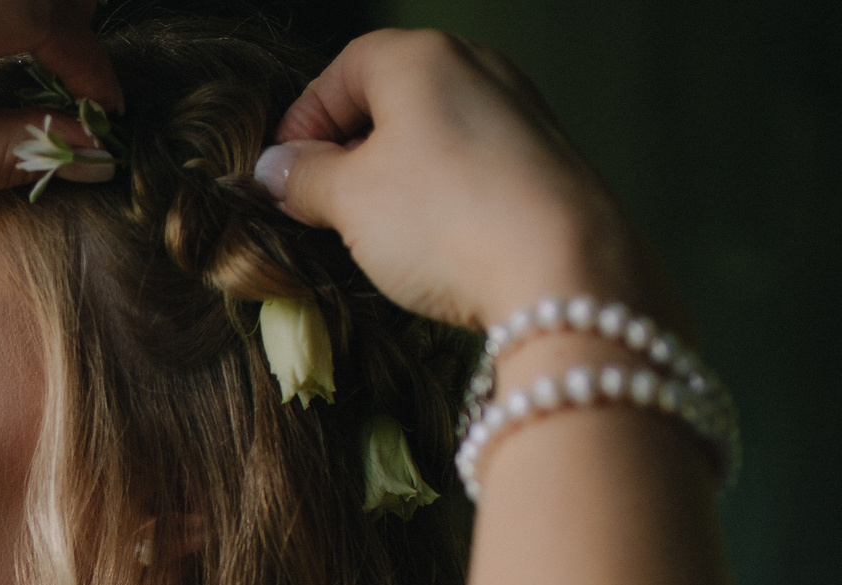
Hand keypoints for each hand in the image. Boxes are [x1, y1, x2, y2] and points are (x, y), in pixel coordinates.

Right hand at [251, 30, 676, 333]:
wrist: (564, 271)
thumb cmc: (444, 220)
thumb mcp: (348, 201)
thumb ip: (303, 179)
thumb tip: (276, 170)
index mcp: (421, 57)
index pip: (341, 72)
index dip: (302, 124)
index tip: (282, 178)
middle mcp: (478, 68)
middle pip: (391, 100)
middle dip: (349, 153)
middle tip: (322, 209)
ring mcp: (521, 113)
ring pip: (435, 135)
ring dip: (396, 179)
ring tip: (376, 234)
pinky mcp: (549, 162)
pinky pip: (476, 167)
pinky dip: (444, 196)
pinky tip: (435, 244)